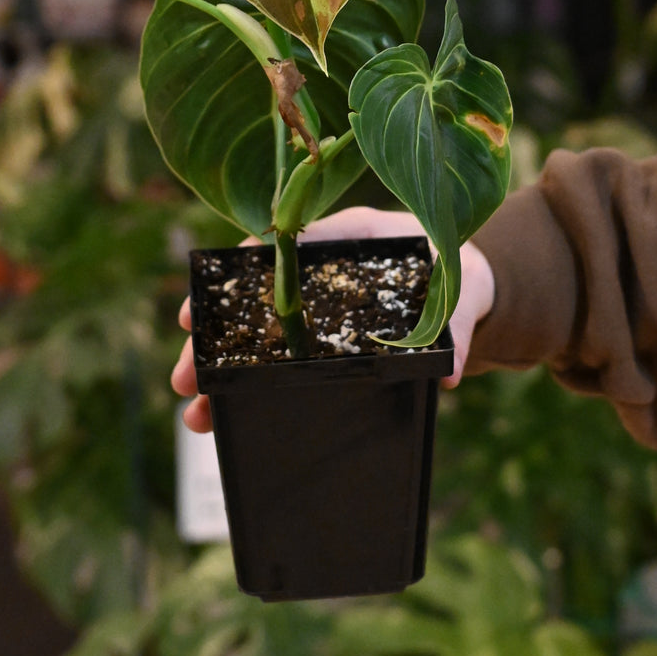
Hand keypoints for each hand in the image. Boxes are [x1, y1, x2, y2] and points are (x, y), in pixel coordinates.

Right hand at [170, 206, 495, 433]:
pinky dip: (248, 383)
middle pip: (252, 299)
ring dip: (222, 370)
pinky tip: (224, 416)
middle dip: (213, 338)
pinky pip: (276, 355)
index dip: (234, 280)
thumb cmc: (457, 274)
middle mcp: (320, 268)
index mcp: (348, 239)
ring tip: (196, 415)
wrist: (471, 283)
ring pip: (256, 333)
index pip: (278, 250)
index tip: (200, 309)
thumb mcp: (459, 294)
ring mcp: (316, 302)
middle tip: (185, 377)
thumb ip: (454, 328)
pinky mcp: (320, 333)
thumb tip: (450, 373)